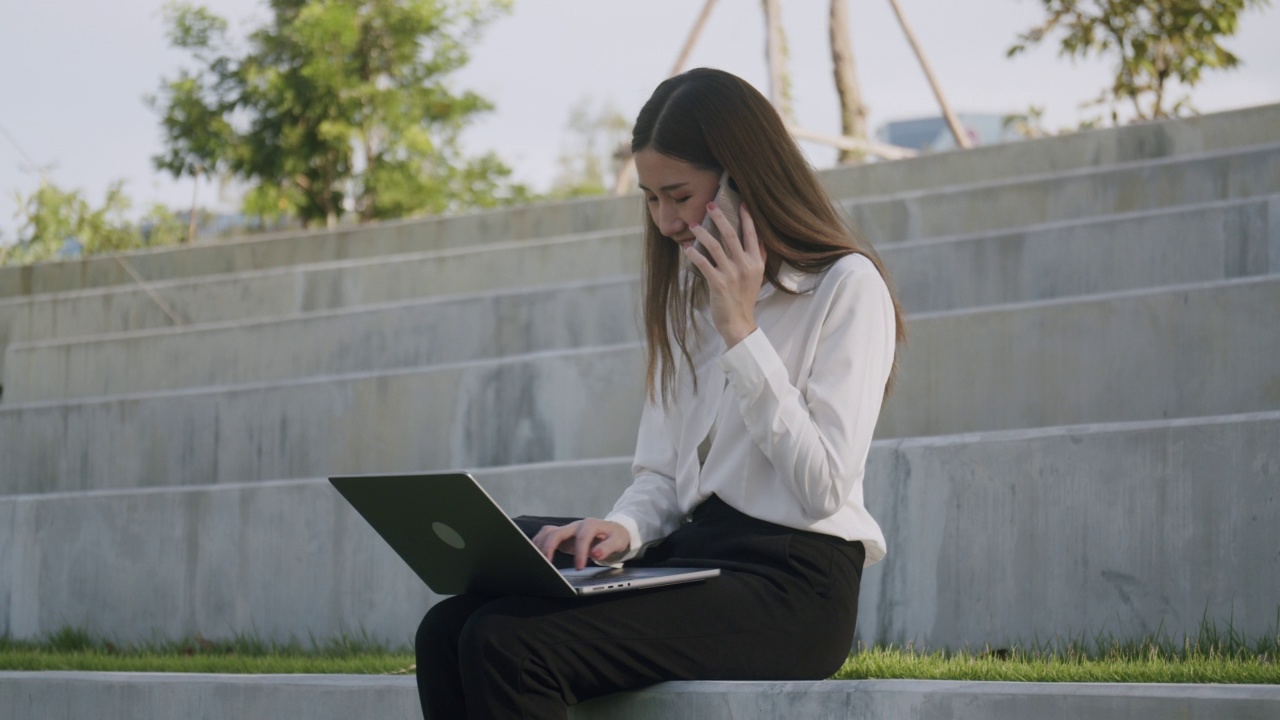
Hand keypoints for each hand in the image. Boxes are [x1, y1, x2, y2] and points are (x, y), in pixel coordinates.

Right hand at [531, 518, 630, 569]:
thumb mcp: (618, 542)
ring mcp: (567, 529)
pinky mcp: (561, 535)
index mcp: (591, 525)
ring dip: (540, 546)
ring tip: (535, 561)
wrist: (613, 531)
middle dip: (550, 548)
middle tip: (548, 566)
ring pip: (548, 533)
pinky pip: (546, 536)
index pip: (582, 537)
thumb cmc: (615, 537)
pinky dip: (538, 544)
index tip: (579, 567)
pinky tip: (533, 555)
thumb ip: (608, 548)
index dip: (579, 552)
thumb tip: (596, 553)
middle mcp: (576, 525)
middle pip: (557, 532)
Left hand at [684, 202, 764, 347]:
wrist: (739, 323)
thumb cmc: (745, 299)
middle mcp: (745, 265)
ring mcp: (731, 274)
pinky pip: (703, 263)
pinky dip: (693, 254)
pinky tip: (686, 247)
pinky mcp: (718, 283)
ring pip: (715, 246)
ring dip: (702, 233)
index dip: (746, 218)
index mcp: (756, 262)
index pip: (752, 235)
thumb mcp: (758, 276)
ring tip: (693, 224)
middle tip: (710, 204)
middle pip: (731, 235)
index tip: (741, 202)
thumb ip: (760, 257)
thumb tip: (760, 238)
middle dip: (720, 217)